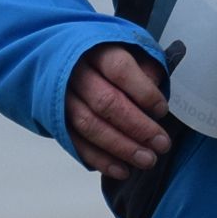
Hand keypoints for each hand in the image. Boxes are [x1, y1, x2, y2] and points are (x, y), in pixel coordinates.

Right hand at [66, 42, 172, 180]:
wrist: (63, 57)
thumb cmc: (104, 56)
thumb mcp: (127, 48)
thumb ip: (144, 66)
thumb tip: (156, 87)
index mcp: (94, 48)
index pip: (119, 69)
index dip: (143, 91)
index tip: (161, 110)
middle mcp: (74, 72)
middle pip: (105, 102)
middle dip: (137, 127)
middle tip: (161, 144)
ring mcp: (60, 97)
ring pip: (89, 125)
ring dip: (121, 147)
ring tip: (146, 159)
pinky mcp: (55, 120)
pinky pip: (75, 143)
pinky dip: (99, 159)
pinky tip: (121, 169)